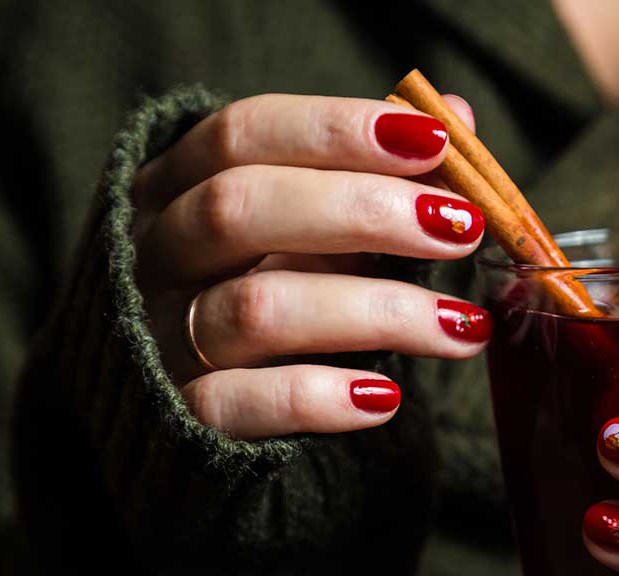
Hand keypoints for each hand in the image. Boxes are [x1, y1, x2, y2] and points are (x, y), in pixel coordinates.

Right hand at [130, 93, 488, 438]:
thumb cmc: (262, 289)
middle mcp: (156, 253)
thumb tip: (456, 115)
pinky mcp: (177, 417)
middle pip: (239, 206)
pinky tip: (385, 397)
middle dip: (364, 210)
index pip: (243, 133)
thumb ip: (374, 171)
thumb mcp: (308, 225)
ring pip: (256, 309)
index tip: (437, 144)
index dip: (337, 131)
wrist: (177, 411)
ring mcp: (159, 336)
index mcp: (176, 185)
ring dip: (376, 312)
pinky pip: (238, 403)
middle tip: (462, 229)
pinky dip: (317, 398)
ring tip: (462, 325)